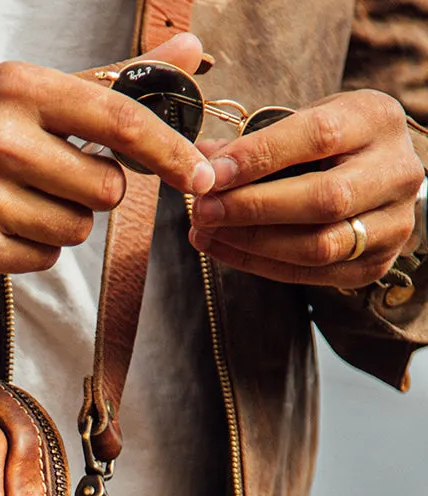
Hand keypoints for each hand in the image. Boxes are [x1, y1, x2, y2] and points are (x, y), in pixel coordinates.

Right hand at [0, 33, 215, 276]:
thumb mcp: (28, 90)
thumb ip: (111, 78)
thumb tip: (190, 51)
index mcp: (21, 88)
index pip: (117, 120)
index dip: (168, 151)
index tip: (199, 174)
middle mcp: (0, 139)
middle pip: (104, 189)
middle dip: (94, 190)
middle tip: (58, 178)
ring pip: (76, 230)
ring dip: (63, 223)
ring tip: (23, 202)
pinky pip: (43, 261)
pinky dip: (33, 250)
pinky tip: (3, 226)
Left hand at [188, 90, 423, 285]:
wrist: (380, 177)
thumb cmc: (332, 144)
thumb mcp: (303, 123)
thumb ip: (256, 141)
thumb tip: (200, 159)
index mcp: (377, 121)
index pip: (319, 136)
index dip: (260, 156)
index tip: (211, 173)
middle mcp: (396, 171)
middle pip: (324, 199)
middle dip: (252, 208)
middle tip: (202, 209)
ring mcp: (393, 223)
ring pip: (318, 246)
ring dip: (251, 242)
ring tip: (205, 232)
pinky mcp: (375, 264)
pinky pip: (310, 274)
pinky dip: (258, 264)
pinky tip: (223, 249)